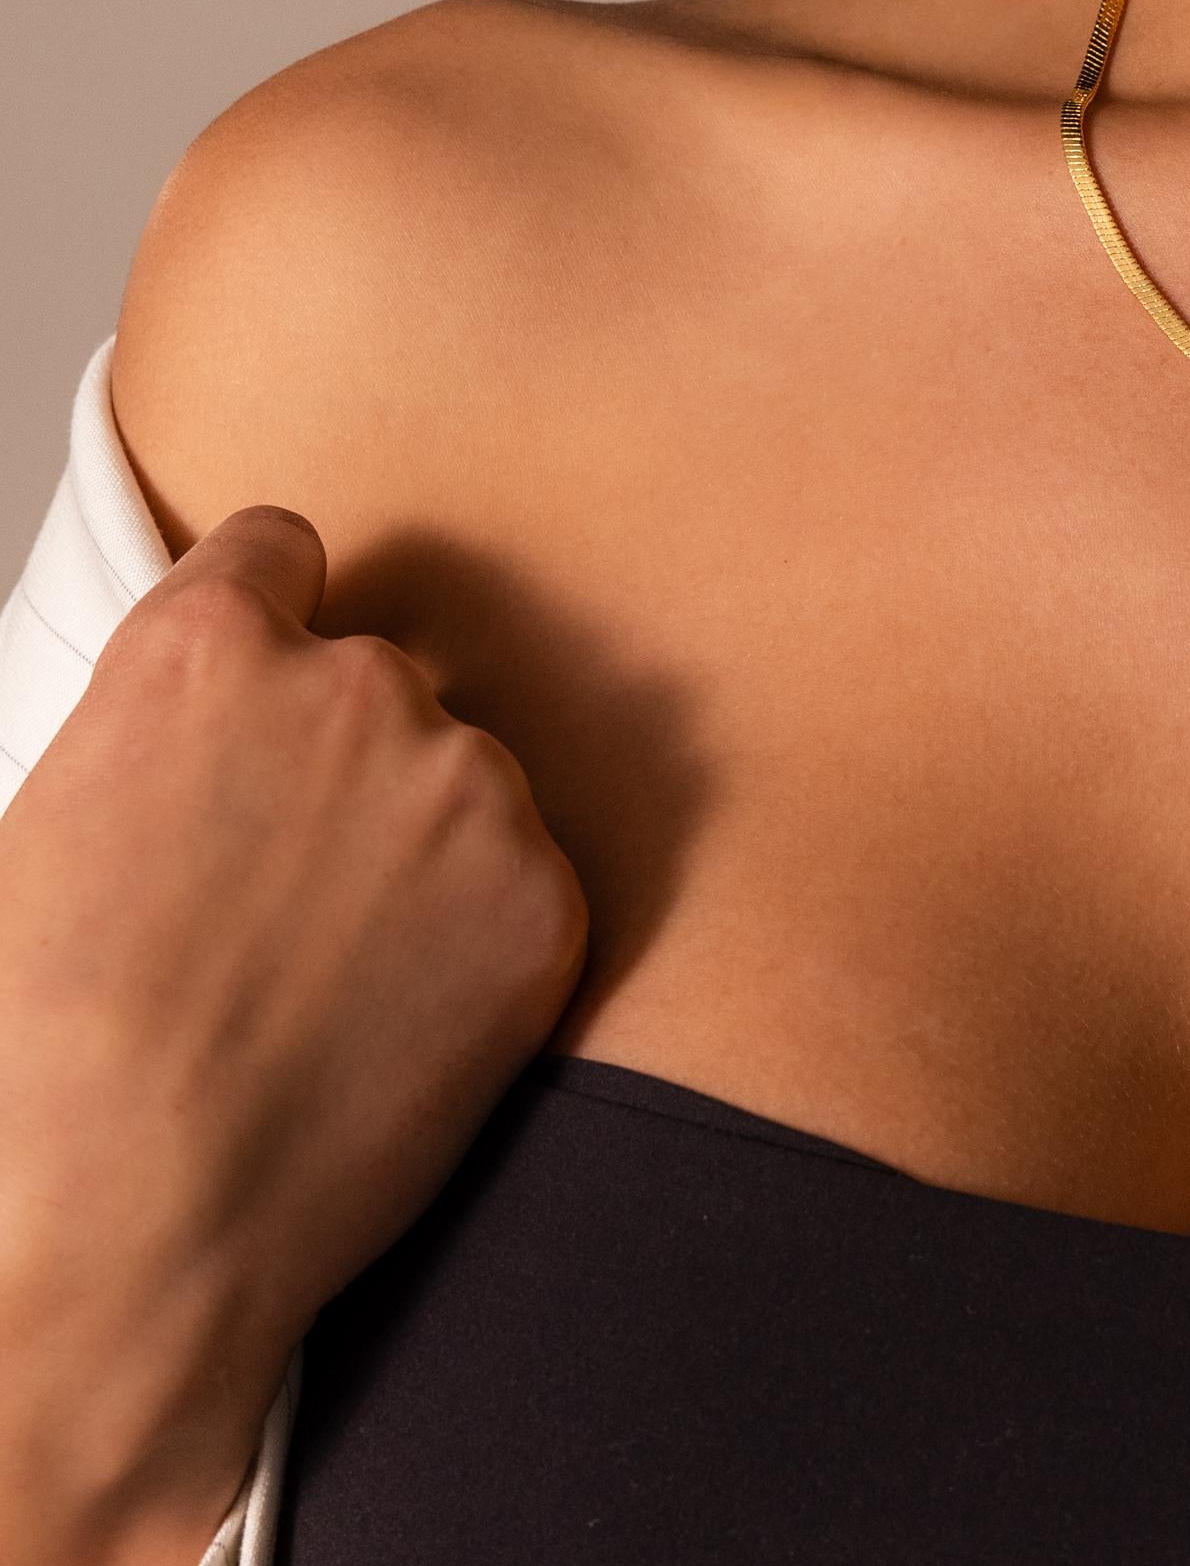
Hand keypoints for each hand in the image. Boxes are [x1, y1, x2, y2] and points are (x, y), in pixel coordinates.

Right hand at [0, 507, 585, 1565]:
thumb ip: (159, 735)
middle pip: (378, 679)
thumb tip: (200, 734)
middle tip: (281, 889)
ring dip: (421, 846)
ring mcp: (468, 786)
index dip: (272, 614)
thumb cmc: (44, 1058)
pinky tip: (395, 1022)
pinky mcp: (546, 893)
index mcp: (208, 652)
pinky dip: (480, 938)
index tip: (274, 677)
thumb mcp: (47, 833)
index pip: (281, 550)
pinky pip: (523, 881)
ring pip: (461, 781)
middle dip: (343, 758)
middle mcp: (357, 686)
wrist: (129, 1232)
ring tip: (325, 978)